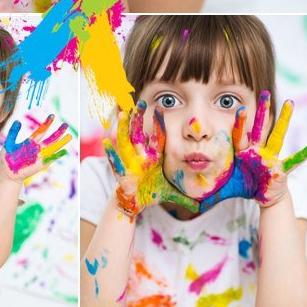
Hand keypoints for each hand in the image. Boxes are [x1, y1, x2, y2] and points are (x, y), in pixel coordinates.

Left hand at [1, 113, 70, 180]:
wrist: (7, 173)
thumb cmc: (7, 158)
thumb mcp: (8, 143)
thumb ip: (13, 133)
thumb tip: (18, 121)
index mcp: (30, 142)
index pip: (41, 131)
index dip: (47, 123)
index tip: (52, 115)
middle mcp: (37, 148)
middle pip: (50, 138)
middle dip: (58, 132)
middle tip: (66, 124)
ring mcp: (40, 156)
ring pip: (53, 148)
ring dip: (61, 142)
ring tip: (70, 136)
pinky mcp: (40, 165)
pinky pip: (51, 159)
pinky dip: (57, 155)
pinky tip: (64, 151)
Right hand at [105, 101, 198, 217]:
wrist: (135, 203)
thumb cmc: (150, 193)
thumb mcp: (170, 193)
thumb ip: (184, 196)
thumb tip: (200, 204)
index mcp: (152, 157)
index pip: (157, 137)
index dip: (158, 123)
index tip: (161, 108)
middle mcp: (140, 157)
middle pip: (138, 133)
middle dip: (139, 118)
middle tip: (141, 102)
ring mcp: (130, 164)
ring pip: (125, 142)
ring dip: (123, 129)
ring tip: (123, 114)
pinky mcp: (122, 174)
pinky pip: (116, 161)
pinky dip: (111, 153)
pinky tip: (106, 142)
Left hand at [200, 92, 306, 208]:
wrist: (261, 195)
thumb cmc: (243, 186)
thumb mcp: (224, 187)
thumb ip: (208, 189)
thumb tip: (189, 197)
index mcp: (243, 152)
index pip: (240, 135)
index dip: (240, 123)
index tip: (239, 108)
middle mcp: (257, 150)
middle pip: (259, 128)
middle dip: (261, 111)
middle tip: (264, 92)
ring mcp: (270, 157)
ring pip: (277, 136)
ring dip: (283, 120)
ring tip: (290, 103)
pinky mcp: (280, 168)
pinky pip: (294, 161)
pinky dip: (304, 154)